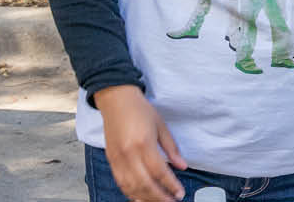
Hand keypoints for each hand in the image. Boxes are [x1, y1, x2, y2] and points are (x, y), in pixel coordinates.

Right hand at [93, 85, 187, 201]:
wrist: (116, 100)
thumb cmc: (140, 110)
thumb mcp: (161, 126)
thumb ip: (172, 148)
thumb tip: (182, 166)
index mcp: (143, 144)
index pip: (159, 172)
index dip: (170, 185)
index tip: (180, 193)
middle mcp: (128, 154)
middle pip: (144, 184)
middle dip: (159, 197)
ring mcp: (117, 159)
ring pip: (130, 187)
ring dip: (145, 198)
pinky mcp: (111, 160)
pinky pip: (120, 182)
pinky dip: (131, 193)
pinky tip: (141, 197)